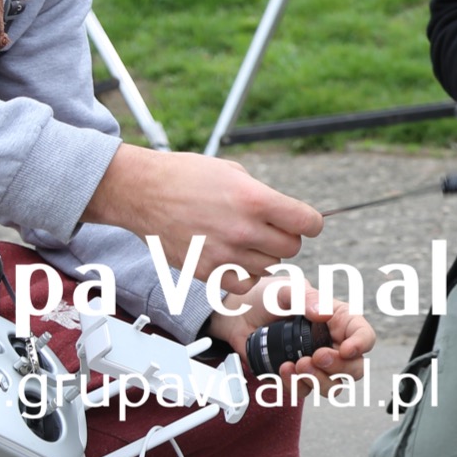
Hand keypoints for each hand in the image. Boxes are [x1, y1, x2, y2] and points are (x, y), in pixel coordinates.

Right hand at [85, 146, 321, 278]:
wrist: (145, 192)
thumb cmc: (188, 176)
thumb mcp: (235, 173)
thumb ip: (264, 196)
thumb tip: (286, 214)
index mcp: (255, 200)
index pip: (308, 223)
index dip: (310, 222)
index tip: (304, 221)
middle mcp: (243, 230)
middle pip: (292, 247)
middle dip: (287, 237)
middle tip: (271, 228)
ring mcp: (224, 254)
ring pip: (270, 266)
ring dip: (265, 255)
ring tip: (246, 239)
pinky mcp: (206, 271)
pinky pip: (244, 283)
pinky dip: (245, 274)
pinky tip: (236, 257)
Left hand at [206, 274, 375, 384]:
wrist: (237, 316)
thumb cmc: (267, 296)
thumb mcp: (286, 289)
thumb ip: (305, 297)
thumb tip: (323, 312)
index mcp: (338, 320)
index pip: (364, 335)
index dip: (361, 344)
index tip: (346, 349)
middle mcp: (331, 344)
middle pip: (354, 368)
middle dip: (338, 367)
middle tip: (316, 357)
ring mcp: (315, 364)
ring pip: (333, 386)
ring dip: (317, 380)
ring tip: (295, 365)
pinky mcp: (295, 378)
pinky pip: (304, 392)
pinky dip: (295, 386)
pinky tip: (281, 369)